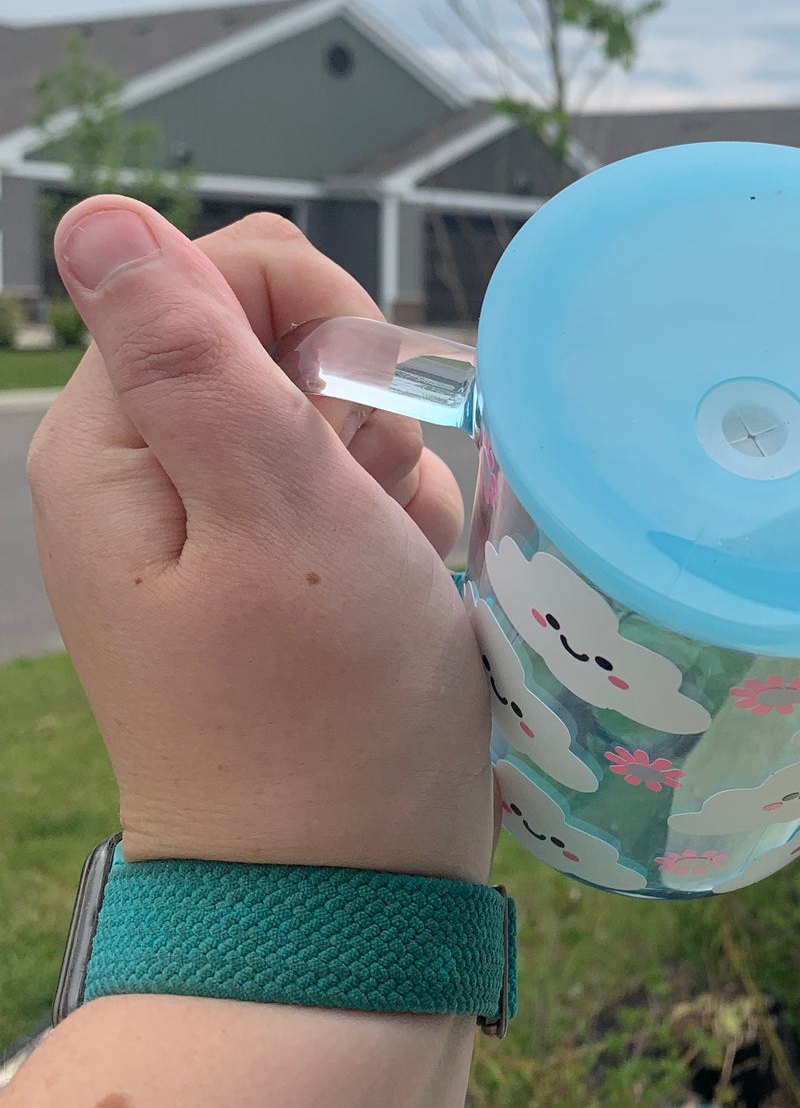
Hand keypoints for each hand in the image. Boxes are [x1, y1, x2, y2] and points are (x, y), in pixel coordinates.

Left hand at [27, 201, 495, 881]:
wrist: (346, 893)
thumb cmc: (324, 717)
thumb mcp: (273, 518)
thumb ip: (193, 358)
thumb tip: (96, 215)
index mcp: (114, 442)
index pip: (226, 267)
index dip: (321, 322)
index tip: (355, 429)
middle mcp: (145, 469)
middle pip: (285, 333)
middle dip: (363, 407)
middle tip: (370, 515)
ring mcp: (209, 521)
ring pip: (336, 410)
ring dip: (390, 475)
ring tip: (385, 574)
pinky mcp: (266, 567)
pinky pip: (349, 483)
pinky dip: (393, 524)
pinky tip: (395, 596)